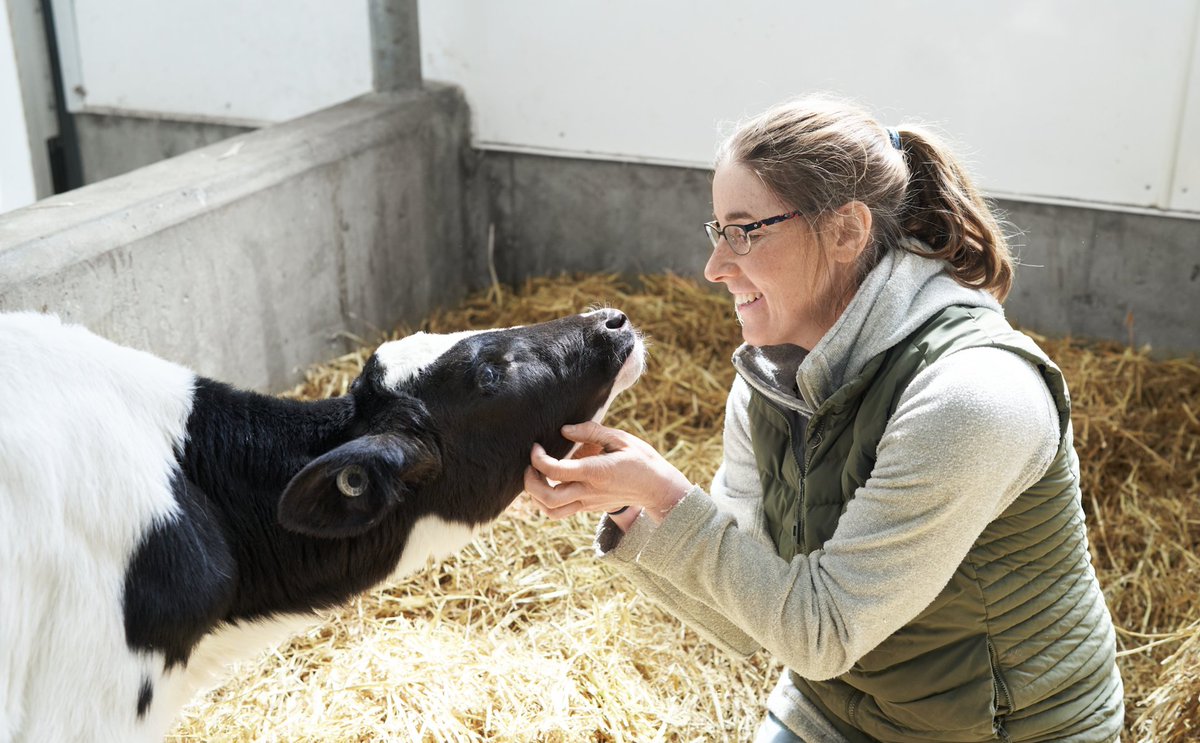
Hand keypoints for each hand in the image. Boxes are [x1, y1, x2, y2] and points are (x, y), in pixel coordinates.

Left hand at [524, 421, 690, 523]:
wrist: (657, 488)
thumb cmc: (640, 459)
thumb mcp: (620, 438)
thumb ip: (591, 431)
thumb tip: (564, 430)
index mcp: (595, 472)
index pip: (555, 471)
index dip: (538, 459)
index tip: (536, 446)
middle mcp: (588, 492)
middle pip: (546, 498)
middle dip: (529, 482)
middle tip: (530, 464)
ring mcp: (587, 503)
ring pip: (551, 511)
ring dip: (536, 496)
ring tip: (537, 477)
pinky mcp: (588, 508)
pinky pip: (561, 511)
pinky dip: (547, 500)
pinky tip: (550, 482)